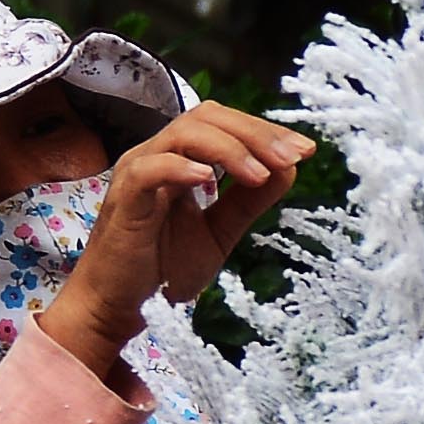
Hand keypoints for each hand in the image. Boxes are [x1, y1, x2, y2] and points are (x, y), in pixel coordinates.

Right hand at [35, 100, 314, 372]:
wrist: (118, 307)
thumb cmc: (161, 268)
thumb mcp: (219, 232)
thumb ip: (248, 201)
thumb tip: (289, 168)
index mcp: (179, 158)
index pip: (223, 124)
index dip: (263, 131)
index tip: (305, 151)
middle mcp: (156, 155)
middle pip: (206, 116)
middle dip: (254, 133)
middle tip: (292, 156)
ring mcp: (137, 172)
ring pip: (182, 133)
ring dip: (228, 149)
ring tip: (260, 174)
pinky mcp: (123, 198)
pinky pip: (150, 169)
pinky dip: (181, 168)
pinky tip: (209, 181)